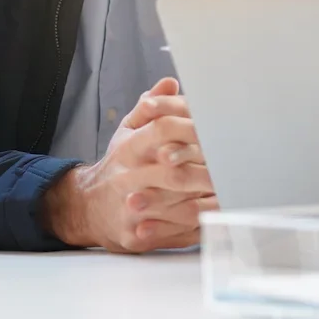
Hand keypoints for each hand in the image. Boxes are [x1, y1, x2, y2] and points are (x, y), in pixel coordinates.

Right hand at [45, 78, 216, 253]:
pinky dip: (198, 226)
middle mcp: (128, 177)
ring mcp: (130, 210)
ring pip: (177, 207)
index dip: (194, 129)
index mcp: (129, 148)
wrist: (86, 207)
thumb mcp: (126, 132)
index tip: (218, 132)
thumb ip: (150, 108)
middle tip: (233, 170)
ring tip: (230, 194)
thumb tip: (170, 83)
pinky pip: (173, 233)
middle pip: (174, 173)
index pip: (164, 130)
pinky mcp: (135, 236)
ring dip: (208, 201)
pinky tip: (215, 218)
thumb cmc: (118, 165)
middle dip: (207, 172)